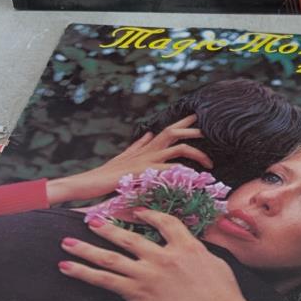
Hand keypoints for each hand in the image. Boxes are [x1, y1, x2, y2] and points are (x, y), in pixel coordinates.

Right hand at [47, 118, 211, 203]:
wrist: (88, 182)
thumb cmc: (107, 175)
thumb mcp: (126, 158)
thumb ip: (139, 146)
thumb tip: (149, 134)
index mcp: (145, 147)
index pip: (167, 129)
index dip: (184, 123)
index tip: (199, 117)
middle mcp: (147, 150)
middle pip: (173, 132)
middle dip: (193, 131)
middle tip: (212, 134)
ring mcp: (145, 160)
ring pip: (176, 148)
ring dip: (196, 153)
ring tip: (210, 164)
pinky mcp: (142, 172)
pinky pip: (167, 169)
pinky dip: (182, 172)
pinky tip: (194, 178)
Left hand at [58, 209, 268, 300]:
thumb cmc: (225, 297)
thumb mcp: (217, 265)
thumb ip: (198, 253)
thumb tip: (192, 250)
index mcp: (185, 246)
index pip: (165, 222)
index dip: (149, 216)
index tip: (137, 213)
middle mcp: (162, 257)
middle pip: (129, 237)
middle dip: (107, 228)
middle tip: (90, 220)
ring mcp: (147, 275)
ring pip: (110, 258)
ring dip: (85, 249)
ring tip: (67, 243)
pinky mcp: (137, 294)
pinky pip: (105, 281)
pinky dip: (85, 273)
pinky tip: (68, 268)